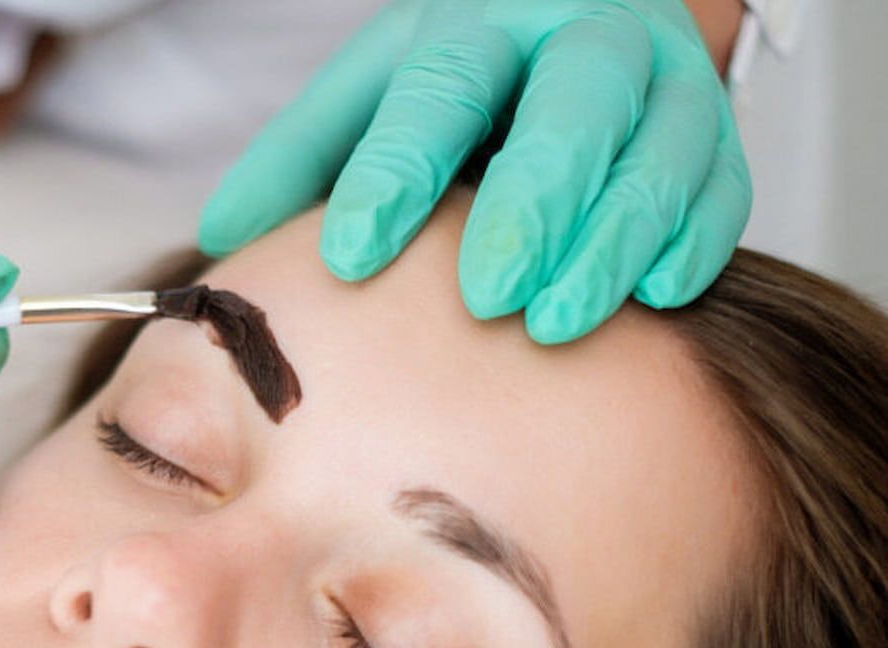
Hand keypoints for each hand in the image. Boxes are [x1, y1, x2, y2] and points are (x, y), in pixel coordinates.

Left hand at [197, 0, 750, 343]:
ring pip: (660, 151)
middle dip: (531, 202)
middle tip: (483, 294)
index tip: (348, 255)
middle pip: (573, 107)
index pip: (437, 88)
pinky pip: (722, 188)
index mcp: (482, 23)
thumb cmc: (465, 75)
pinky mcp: (715, 139)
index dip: (395, 171)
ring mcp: (663, 84)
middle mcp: (582, 40)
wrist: (581, 22)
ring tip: (553, 322)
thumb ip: (300, 159)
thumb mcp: (371, 92)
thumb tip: (220, 236)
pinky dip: (691, 243)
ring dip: (610, 241)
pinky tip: (653, 297)